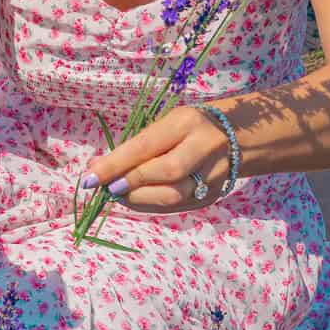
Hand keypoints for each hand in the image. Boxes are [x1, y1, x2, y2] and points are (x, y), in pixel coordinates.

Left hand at [80, 106, 231, 213]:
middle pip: (165, 173)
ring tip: (117, 194)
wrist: (240, 136)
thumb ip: (137, 144)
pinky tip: (135, 199)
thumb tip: (96, 166)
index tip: (90, 176)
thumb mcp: (167, 123)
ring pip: (173, 196)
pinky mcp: (213, 195)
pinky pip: (177, 206)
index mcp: (187, 122)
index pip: (147, 146)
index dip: (116, 164)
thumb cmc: (190, 126)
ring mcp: (213, 175)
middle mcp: (204, 148)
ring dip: (137, 199)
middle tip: (105, 187)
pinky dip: (150, 205)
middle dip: (129, 184)